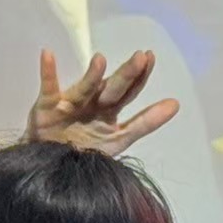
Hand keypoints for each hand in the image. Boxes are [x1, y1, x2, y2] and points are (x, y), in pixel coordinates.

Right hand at [24, 48, 179, 155]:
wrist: (50, 166)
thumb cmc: (84, 149)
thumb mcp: (119, 139)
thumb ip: (146, 122)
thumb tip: (176, 103)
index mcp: (110, 109)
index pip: (129, 91)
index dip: (140, 77)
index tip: (150, 58)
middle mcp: (92, 102)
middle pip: (112, 88)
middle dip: (126, 74)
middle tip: (140, 58)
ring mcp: (70, 103)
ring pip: (84, 89)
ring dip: (92, 75)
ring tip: (100, 60)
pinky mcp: (46, 106)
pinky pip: (48, 88)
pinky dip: (47, 72)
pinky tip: (48, 55)